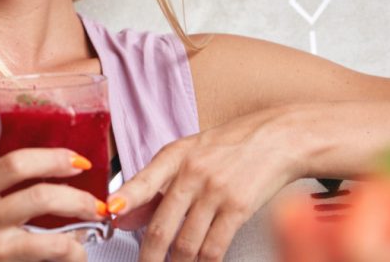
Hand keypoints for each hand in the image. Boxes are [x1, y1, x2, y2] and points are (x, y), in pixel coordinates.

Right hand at [0, 148, 108, 261]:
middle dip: (78, 200)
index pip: (16, 164)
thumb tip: (50, 163)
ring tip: (91, 233)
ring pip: (48, 243)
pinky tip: (74, 253)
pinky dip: (67, 257)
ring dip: (79, 239)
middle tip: (97, 202)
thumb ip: (0, 179)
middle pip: (39, 199)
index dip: (53, 159)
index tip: (78, 161)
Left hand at [108, 108, 304, 261]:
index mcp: (174, 156)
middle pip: (162, 227)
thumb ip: (155, 182)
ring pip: (186, 244)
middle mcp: (192, 173)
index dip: (126, 198)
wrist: (278, 138)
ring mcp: (216, 192)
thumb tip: (122, 215)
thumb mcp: (187, 153)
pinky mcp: (239, 208)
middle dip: (148, 257)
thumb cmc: (228, 146)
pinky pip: (214, 248)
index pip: (143, 180)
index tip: (111, 213)